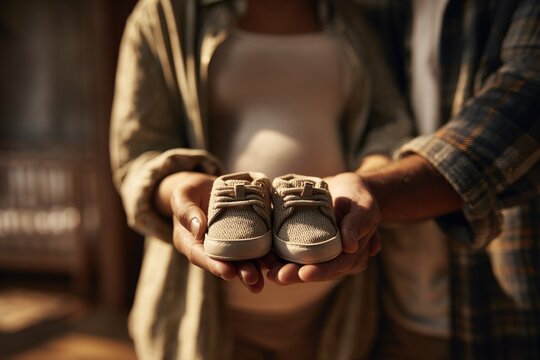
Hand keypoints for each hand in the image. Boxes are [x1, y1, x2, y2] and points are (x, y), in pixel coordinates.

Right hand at [158, 171, 264, 292]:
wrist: (205, 187)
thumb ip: (186, 210)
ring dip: (256, 267)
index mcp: (192, 242)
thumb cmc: (188, 191)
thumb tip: (198, 228)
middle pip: (226, 262)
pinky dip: (267, 249)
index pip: (201, 256)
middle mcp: (212, 247)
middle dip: (241, 271)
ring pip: (243, 257)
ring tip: (268, 275)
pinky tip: (277, 256)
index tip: (228, 272)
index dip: (215, 265)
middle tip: (253, 279)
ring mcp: (230, 242)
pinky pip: (257, 241)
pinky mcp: (246, 232)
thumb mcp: (181, 196)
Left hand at [266, 172, 380, 283]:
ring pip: (299, 266)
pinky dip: (276, 256)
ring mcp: (318, 255)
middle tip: (278, 276)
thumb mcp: (363, 207)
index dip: (320, 271)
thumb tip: (350, 246)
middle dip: (295, 275)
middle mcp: (334, 260)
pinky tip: (263, 258)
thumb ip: (357, 224)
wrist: (345, 188)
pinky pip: (289, 253)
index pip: (336, 266)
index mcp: (353, 256)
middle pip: (314, 270)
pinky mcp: (303, 245)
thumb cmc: (358, 197)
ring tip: (267, 270)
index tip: (305, 274)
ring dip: (282, 269)